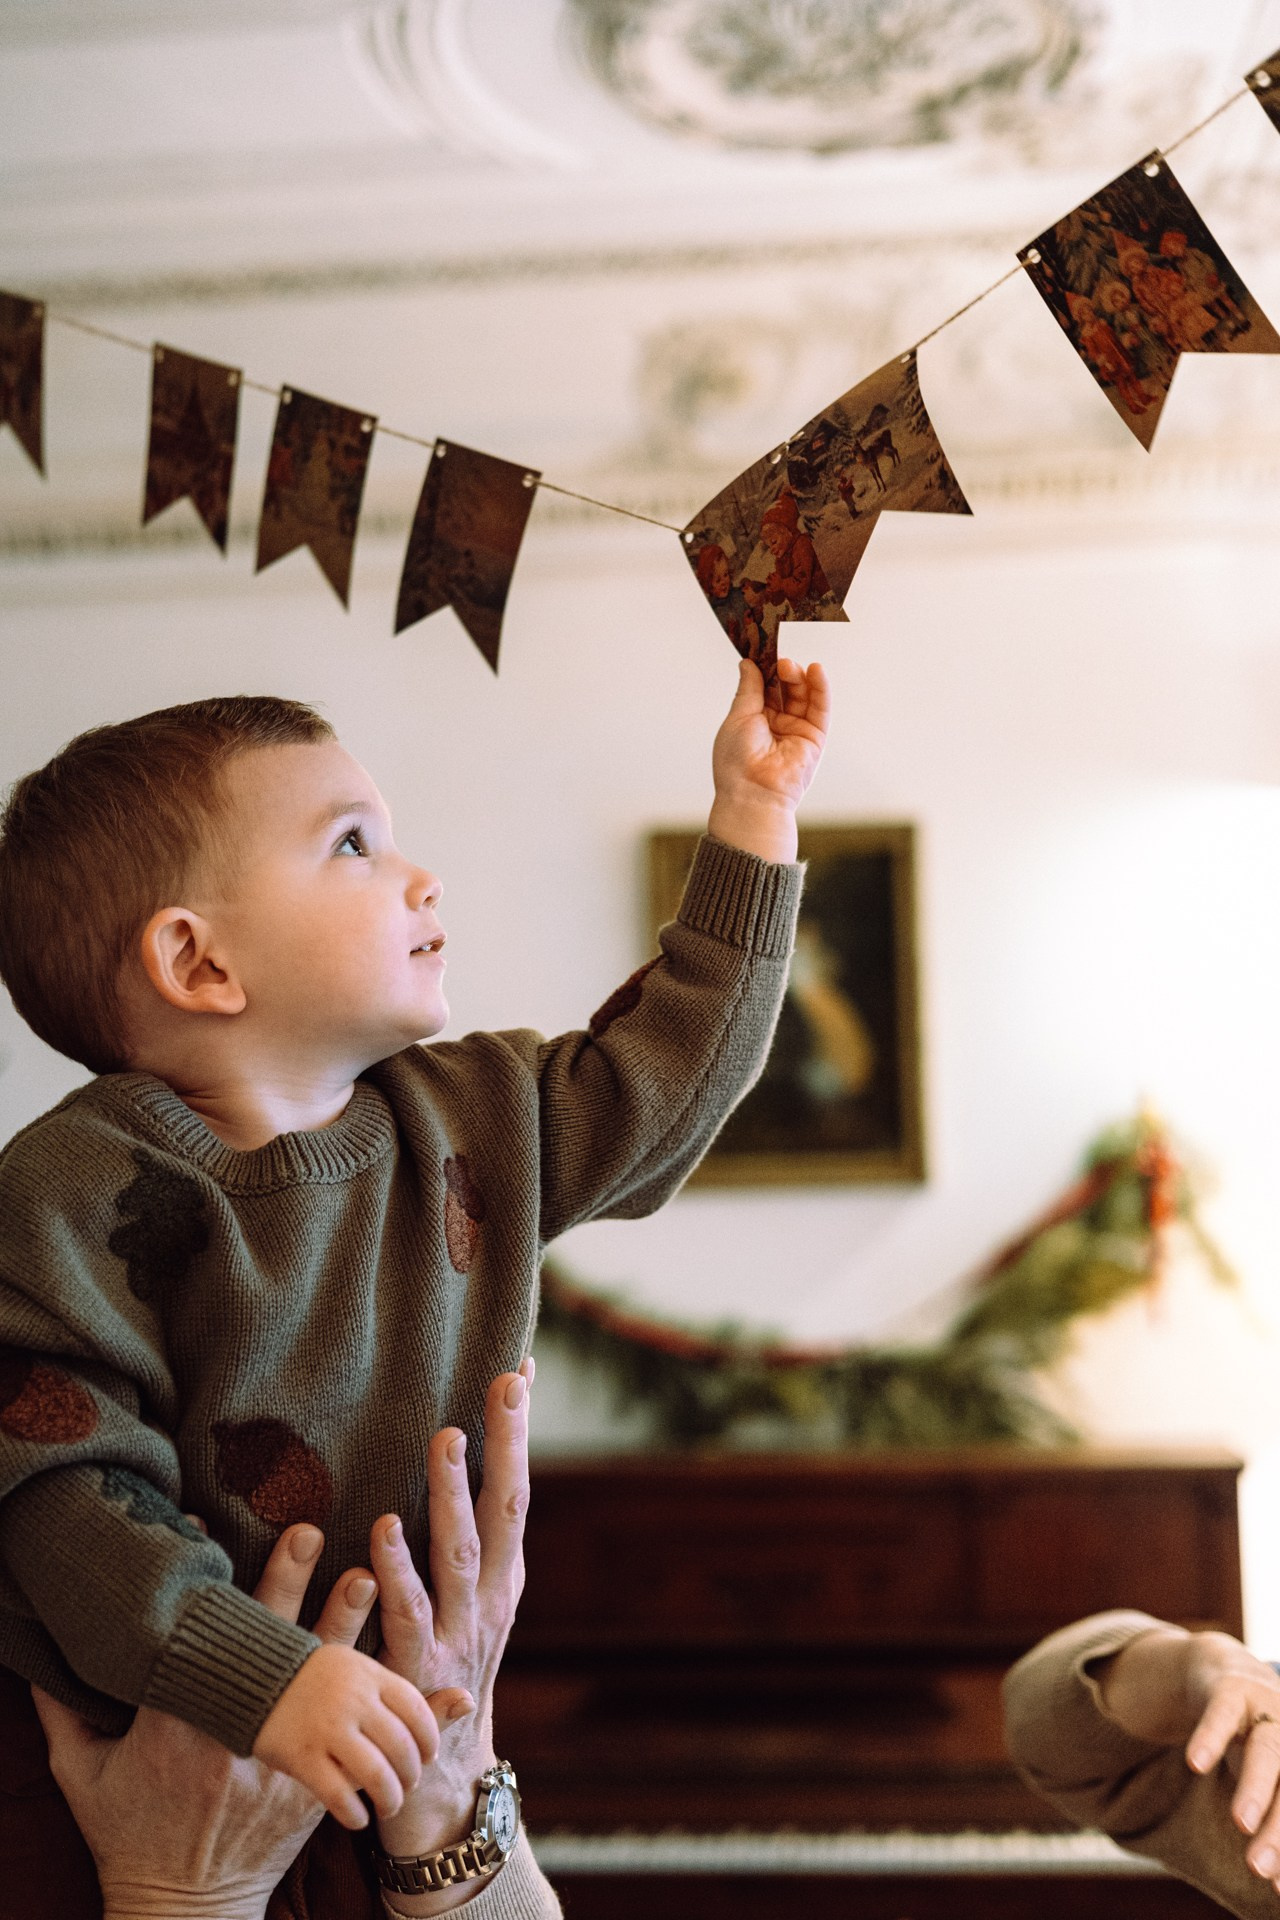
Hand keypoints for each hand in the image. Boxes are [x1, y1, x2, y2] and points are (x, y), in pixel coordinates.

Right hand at [32, 1525, 383, 1919]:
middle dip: (299, 1593)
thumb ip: (65, 1717)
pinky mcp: (315, 1792)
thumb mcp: (85, 1776)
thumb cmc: (129, 1835)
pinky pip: (371, 1744)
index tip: (216, 1525)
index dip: (216, 1586)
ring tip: (376, 1581)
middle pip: (276, 1654)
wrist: (177, 1909)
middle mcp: (239, 1736)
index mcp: (183, 1722)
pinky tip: (449, 1692)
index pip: (203, 1641)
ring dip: (353, 1633)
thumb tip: (31, 1668)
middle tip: (323, 1535)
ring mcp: (283, 1766)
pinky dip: (410, 1722)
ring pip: (328, 1693)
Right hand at [252, 1639, 438, 1829]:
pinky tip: (357, 1818)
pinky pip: (339, 1794)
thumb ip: (411, 1695)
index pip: (417, 1712)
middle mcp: (352, 1699)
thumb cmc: (321, 1680)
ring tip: (388, 1806)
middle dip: (411, 1776)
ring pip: (376, 1774)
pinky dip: (355, 1814)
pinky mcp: (301, 1756)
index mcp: (370, 1674)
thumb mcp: (366, 1675)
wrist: (258, 1678)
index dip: (429, 1742)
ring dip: (389, 1799)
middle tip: (407, 1787)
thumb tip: (469, 1700)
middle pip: (401, 1748)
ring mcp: (327, 1727)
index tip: (427, 1757)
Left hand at [370, 1360, 533, 1914]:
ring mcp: (455, 1640)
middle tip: (502, 1384)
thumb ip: (458, 1554)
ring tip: (445, 1439)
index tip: (520, 1369)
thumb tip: (449, 1477)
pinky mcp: (415, 1677)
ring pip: (458, 1554)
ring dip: (452, 1496)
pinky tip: (382, 1533)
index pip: (513, 1492)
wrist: (440, 1799)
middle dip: (505, 1446)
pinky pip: (405, 1617)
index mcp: (499, 1584)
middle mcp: (486, 1604)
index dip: (517, 1433)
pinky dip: (398, 1573)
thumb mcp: (464, 1619)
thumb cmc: (441, 1693)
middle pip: (502, 1511)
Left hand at [708, 656, 829, 863]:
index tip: (763, 647)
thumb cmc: (737, 762)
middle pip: (784, 688)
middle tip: (777, 657)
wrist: (753, 794)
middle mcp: (775, 724)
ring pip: (803, 695)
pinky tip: (815, 670)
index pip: (763, 687)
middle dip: (781, 671)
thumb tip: (748, 664)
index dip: (764, 668)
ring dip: (798, 677)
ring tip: (790, 665)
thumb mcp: (738, 717)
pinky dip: (820, 688)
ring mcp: (795, 730)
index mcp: (752, 720)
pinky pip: (820, 709)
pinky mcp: (814, 738)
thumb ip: (749, 689)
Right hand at [1183, 1633, 1279, 1885]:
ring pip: (1266, 1751)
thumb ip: (1272, 1824)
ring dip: (1255, 1788)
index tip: (1279, 1890)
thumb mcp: (1267, 1782)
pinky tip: (1196, 1764)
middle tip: (1261, 1872)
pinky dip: (1210, 1738)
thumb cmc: (1254, 1740)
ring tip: (1241, 1824)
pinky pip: (1219, 1715)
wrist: (1226, 1671)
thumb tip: (1278, 1884)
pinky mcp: (1231, 1690)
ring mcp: (1266, 1710)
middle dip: (1279, 1831)